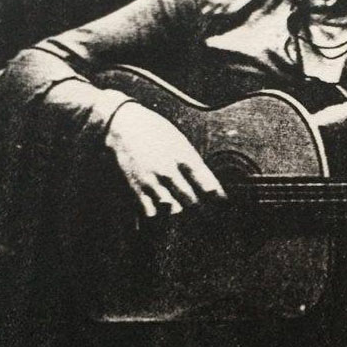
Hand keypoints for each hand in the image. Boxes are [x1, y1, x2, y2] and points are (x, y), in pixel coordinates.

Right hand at [105, 102, 225, 216]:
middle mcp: (169, 171)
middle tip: (209, 220)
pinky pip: (150, 213)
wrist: (122, 125)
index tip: (225, 206)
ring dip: (181, 214)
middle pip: (192, 201)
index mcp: (183, 156)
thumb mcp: (179, 141)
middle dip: (203, 213)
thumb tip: (210, 187)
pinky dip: (158, 218)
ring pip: (173, 210)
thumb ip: (194, 163)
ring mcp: (151, 181)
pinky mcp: (135, 189)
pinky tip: (163, 217)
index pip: (207, 183)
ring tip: (187, 220)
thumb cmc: (155, 131)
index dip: (219, 198)